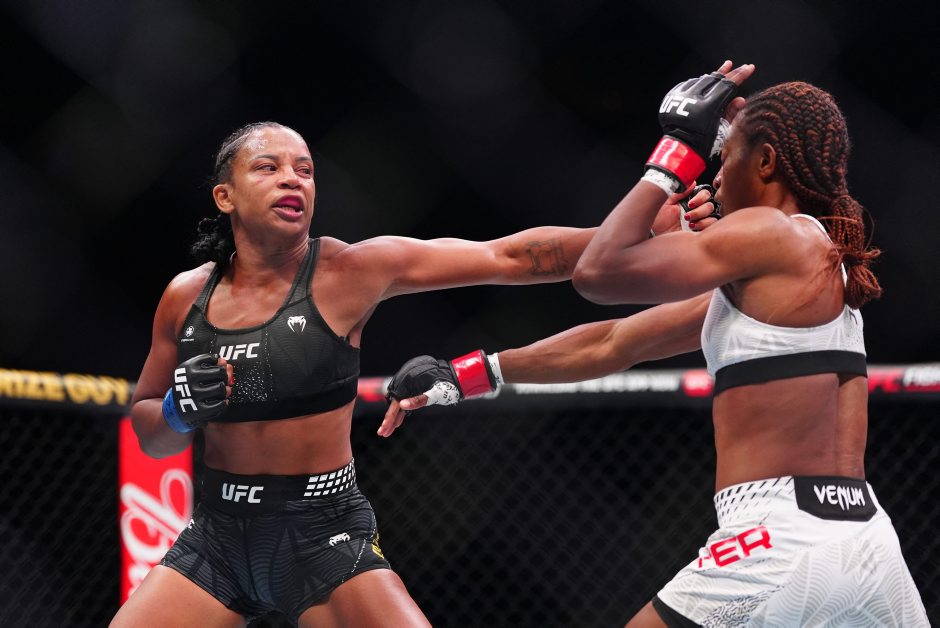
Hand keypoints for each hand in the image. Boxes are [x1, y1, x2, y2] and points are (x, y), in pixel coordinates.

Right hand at [162, 353, 232, 432]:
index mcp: (188, 367)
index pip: (213, 358)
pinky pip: (220, 404)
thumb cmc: (189, 385)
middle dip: (225, 376)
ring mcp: (194, 395)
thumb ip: (211, 364)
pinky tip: (222, 401)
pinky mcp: (199, 410)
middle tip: (223, 379)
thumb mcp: (194, 371)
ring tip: (222, 390)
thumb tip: (226, 363)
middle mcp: (189, 380)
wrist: (175, 406)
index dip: (220, 363)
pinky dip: (224, 402)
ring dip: (225, 389)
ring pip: (221, 388)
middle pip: (220, 373)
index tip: (219, 367)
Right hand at [379, 350, 497, 436]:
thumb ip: (419, 400)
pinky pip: (406, 403)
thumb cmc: (448, 386)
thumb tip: (402, 405)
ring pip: (400, 405)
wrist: (457, 378)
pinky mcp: (416, 391)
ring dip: (394, 418)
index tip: (383, 430)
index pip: (396, 404)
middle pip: (395, 405)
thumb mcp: (435, 395)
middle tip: (382, 434)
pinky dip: (402, 413)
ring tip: (387, 432)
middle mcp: (407, 384)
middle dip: (389, 420)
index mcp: (409, 383)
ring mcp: (411, 388)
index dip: (389, 418)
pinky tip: (398, 422)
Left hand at [645, 61, 754, 190]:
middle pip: (713, 78)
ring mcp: (680, 97)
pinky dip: (696, 84)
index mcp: (708, 107)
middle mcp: (693, 99)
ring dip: (710, 78)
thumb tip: (740, 99)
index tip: (749, 68)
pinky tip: (702, 82)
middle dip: (726, 72)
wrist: (680, 148)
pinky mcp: (671, 97)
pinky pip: (686, 85)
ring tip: (719, 74)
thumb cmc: (704, 142)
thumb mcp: (722, 129)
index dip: (740, 75)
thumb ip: (732, 112)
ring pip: (699, 80)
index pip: (727, 85)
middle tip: (734, 65)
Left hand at [651, 184, 721, 233]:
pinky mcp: (697, 232)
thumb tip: (692, 182)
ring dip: (701, 218)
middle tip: (686, 216)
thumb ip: (680, 192)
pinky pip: (710, 227)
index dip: (701, 198)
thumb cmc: (655, 218)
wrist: (651, 234)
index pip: (704, 194)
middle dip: (699, 210)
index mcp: (687, 201)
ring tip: (688, 223)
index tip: (690, 204)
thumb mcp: (666, 201)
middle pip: (710, 205)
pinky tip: (691, 228)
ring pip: (712, 216)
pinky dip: (703, 226)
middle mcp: (694, 210)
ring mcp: (697, 222)